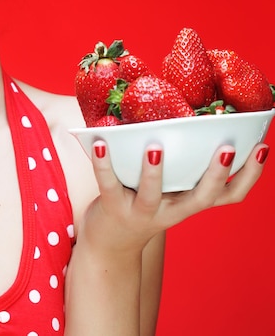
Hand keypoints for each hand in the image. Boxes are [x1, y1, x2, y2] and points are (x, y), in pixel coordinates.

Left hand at [82, 140, 267, 254]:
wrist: (110, 243)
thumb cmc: (143, 202)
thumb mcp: (170, 189)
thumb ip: (181, 164)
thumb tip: (189, 117)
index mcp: (189, 202)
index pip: (231, 195)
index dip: (250, 175)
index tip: (263, 147)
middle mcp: (172, 211)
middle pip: (201, 198)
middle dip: (216, 175)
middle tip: (226, 148)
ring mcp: (143, 212)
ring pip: (151, 194)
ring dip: (154, 171)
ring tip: (155, 148)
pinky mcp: (113, 207)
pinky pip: (109, 184)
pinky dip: (104, 164)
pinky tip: (101, 144)